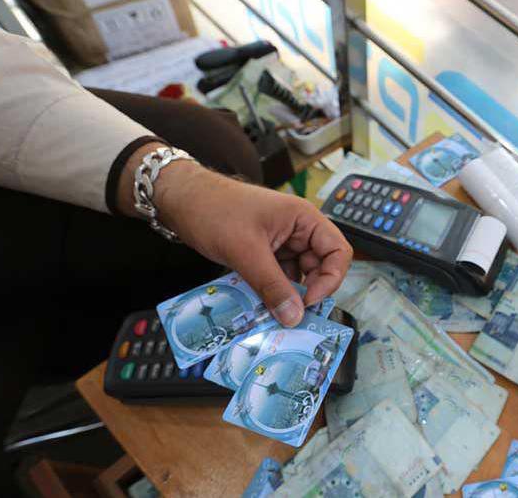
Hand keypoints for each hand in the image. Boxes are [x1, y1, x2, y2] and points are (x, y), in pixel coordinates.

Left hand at [120, 144, 351, 325]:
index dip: (330, 279)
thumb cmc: (214, 210)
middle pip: (320, 267)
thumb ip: (272, 286)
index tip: (309, 301)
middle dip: (307, 292)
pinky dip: (271, 292)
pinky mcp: (265, 253)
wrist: (180, 199)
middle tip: (290, 314)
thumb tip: (294, 317)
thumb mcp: (246, 251)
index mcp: (304, 219)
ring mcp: (281, 242)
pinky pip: (278, 277)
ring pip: (297, 276)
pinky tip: (259, 304)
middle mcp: (298, 230)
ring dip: (287, 295)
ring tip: (271, 312)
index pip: (338, 252)